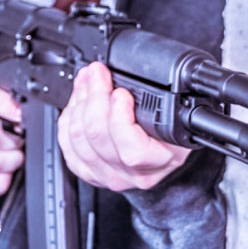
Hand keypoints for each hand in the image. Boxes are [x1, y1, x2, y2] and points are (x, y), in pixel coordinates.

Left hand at [58, 62, 190, 190]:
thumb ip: (162, 100)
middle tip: (97, 72)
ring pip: (78, 138)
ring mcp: (108, 175)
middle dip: (94, 95)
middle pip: (98, 137)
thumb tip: (130, 80)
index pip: (133, 150)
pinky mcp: (89, 172)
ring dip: (78, 101)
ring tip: (87, 80)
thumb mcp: (180, 114)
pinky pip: (67, 145)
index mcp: (160, 161)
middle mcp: (133, 174)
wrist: (163, 152)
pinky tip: (77, 102)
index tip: (120, 92)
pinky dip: (68, 118)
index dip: (119, 117)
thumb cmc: (173, 131)